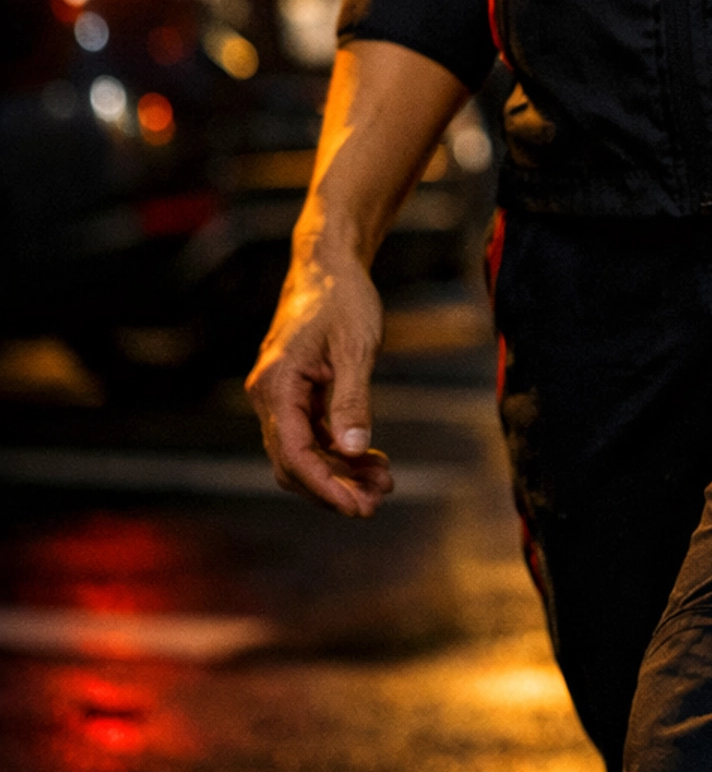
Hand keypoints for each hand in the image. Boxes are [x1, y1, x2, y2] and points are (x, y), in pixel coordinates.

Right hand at [246, 244, 393, 516]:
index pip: (294, 454)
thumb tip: (352, 450)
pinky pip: (311, 434)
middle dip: (334, 487)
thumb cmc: (343, 298)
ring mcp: (279, 395)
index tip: (357, 507)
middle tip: (376, 503)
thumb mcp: (356, 347)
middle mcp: (268, 395)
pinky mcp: (294, 393)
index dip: (325, 486)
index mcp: (276, 385)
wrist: (328, 264)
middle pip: (294, 462)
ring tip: (383, 483)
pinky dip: (338, 450)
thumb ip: (352, 400)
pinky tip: (370, 459)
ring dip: (340, 472)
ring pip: (303, 452)